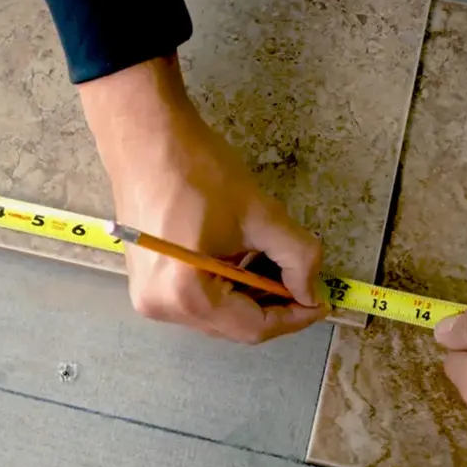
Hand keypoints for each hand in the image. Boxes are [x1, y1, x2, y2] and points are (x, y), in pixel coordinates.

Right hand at [77, 55, 328, 342]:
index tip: (320, 303)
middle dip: (273, 305)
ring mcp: (149, 297)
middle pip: (233, 325)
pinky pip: (198, 298)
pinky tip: (245, 261)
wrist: (146, 138)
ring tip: (276, 266)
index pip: (253, 327)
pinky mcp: (147, 281)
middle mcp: (162, 307)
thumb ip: (298, 259)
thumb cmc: (198, 172)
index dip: (293, 317)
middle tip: (304, 283)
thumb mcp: (262, 216)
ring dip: (251, 295)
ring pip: (217, 313)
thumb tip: (310, 292)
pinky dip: (227, 286)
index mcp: (187, 296)